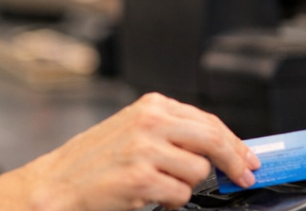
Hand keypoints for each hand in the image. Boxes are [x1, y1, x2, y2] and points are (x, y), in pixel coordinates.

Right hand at [22, 92, 260, 210]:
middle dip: (235, 162)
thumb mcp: (134, 132)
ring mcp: (145, 148)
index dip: (235, 142)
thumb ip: (173, 133)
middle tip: (244, 177)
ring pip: (198, 171)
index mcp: (151, 106)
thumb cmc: (95, 163)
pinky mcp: (141, 177)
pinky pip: (180, 194)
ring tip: (159, 186)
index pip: (208, 121)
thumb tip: (220, 148)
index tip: (249, 158)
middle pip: (213, 140)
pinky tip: (149, 196)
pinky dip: (170, 200)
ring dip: (185, 186)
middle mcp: (150, 121)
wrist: (57, 185)